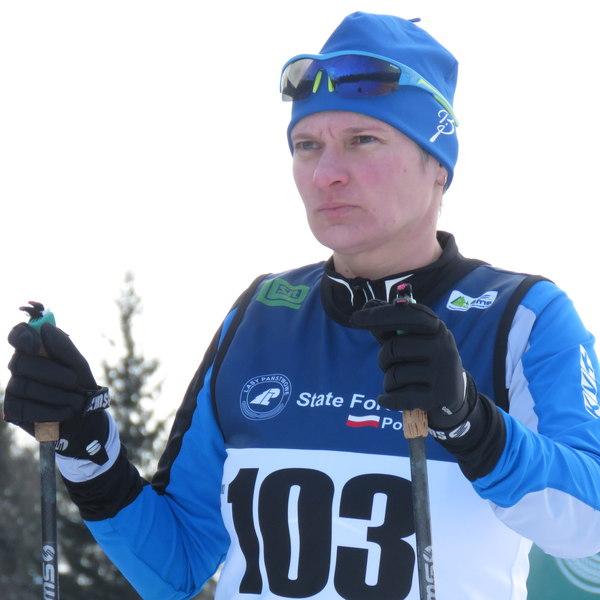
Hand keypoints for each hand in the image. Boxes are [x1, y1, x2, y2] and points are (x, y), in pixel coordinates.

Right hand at [4, 322, 110, 464]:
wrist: (85, 418)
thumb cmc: (80, 387)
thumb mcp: (79, 366)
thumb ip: (63, 347)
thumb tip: (44, 327)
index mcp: (36, 350)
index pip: (18, 335)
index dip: (22, 337)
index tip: (36, 345)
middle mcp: (20, 367)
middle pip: (20, 362)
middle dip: (51, 372)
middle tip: (74, 382)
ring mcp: (13, 389)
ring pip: (24, 385)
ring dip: (56, 394)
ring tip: (76, 401)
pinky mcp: (12, 411)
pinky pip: (25, 407)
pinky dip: (50, 410)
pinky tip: (65, 412)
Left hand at [350, 300, 472, 429]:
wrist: (453, 393)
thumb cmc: (423, 360)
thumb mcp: (413, 340)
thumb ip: (391, 326)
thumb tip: (369, 305)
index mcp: (436, 327)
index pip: (407, 314)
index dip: (379, 315)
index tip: (355, 319)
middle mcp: (442, 346)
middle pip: (394, 347)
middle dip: (383, 358)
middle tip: (389, 365)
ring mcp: (442, 372)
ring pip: (394, 375)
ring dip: (388, 381)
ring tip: (398, 382)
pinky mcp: (437, 397)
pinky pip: (398, 397)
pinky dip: (386, 399)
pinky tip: (385, 399)